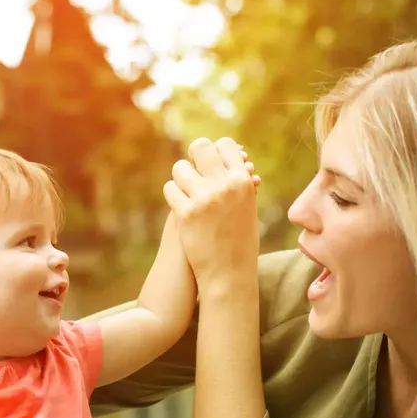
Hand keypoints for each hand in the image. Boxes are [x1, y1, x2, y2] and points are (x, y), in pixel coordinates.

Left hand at [163, 137, 260, 288]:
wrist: (229, 273)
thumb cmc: (239, 239)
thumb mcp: (246, 205)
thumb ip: (236, 180)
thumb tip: (227, 152)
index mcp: (243, 181)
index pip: (225, 144)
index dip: (214, 150)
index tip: (209, 161)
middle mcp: (225, 185)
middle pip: (200, 147)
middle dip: (194, 156)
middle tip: (193, 168)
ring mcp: (204, 198)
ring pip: (180, 168)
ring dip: (181, 177)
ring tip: (186, 190)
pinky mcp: (186, 213)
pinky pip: (170, 189)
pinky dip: (173, 195)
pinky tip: (180, 204)